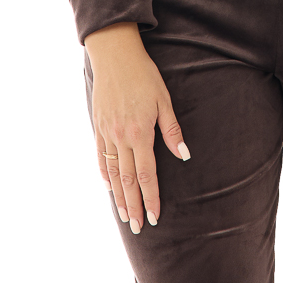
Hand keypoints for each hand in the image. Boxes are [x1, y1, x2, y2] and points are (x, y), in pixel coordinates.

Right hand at [84, 22, 190, 233]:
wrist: (114, 54)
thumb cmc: (143, 74)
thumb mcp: (163, 99)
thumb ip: (172, 130)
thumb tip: (183, 155)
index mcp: (140, 132)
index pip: (147, 174)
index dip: (151, 197)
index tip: (154, 217)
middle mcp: (121, 137)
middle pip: (128, 179)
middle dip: (134, 205)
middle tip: (138, 228)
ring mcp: (106, 132)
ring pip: (113, 172)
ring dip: (119, 196)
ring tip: (124, 215)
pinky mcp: (98, 125)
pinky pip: (100, 155)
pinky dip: (104, 174)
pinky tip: (108, 187)